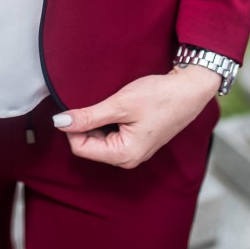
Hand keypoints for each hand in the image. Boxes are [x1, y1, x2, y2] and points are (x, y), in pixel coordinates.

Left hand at [51, 64, 219, 168]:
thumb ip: (88, 116)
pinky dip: (106, 121)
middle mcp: (128, 159)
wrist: (189, 89)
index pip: (80, 148)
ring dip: (95, 122)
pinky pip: (110, 136)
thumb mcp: (120, 104)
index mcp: (124, 155)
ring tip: (108, 103)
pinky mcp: (136, 141)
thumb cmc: (159, 96)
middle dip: (84, 125)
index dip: (71, 127)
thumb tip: (59, 122)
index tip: (73, 106)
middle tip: (93, 101)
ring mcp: (133, 151)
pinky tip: (114, 107)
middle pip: (88, 146)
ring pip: (98, 140)